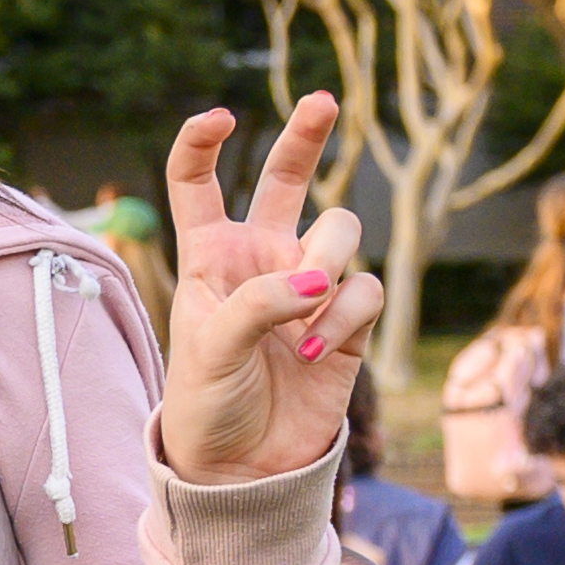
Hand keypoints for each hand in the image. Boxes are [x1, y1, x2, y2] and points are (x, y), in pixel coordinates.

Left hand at [150, 94, 370, 484]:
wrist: (244, 465)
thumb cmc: (206, 403)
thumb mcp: (208, 350)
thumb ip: (256, 304)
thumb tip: (317, 280)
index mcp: (208, 255)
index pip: (198, 185)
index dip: (201, 146)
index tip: (219, 117)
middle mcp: (262, 259)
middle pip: (287, 180)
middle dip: (307, 136)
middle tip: (324, 99)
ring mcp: (309, 285)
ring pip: (340, 233)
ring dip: (328, 268)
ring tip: (298, 326)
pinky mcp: (349, 319)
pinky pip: (366, 290)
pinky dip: (344, 319)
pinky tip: (312, 355)